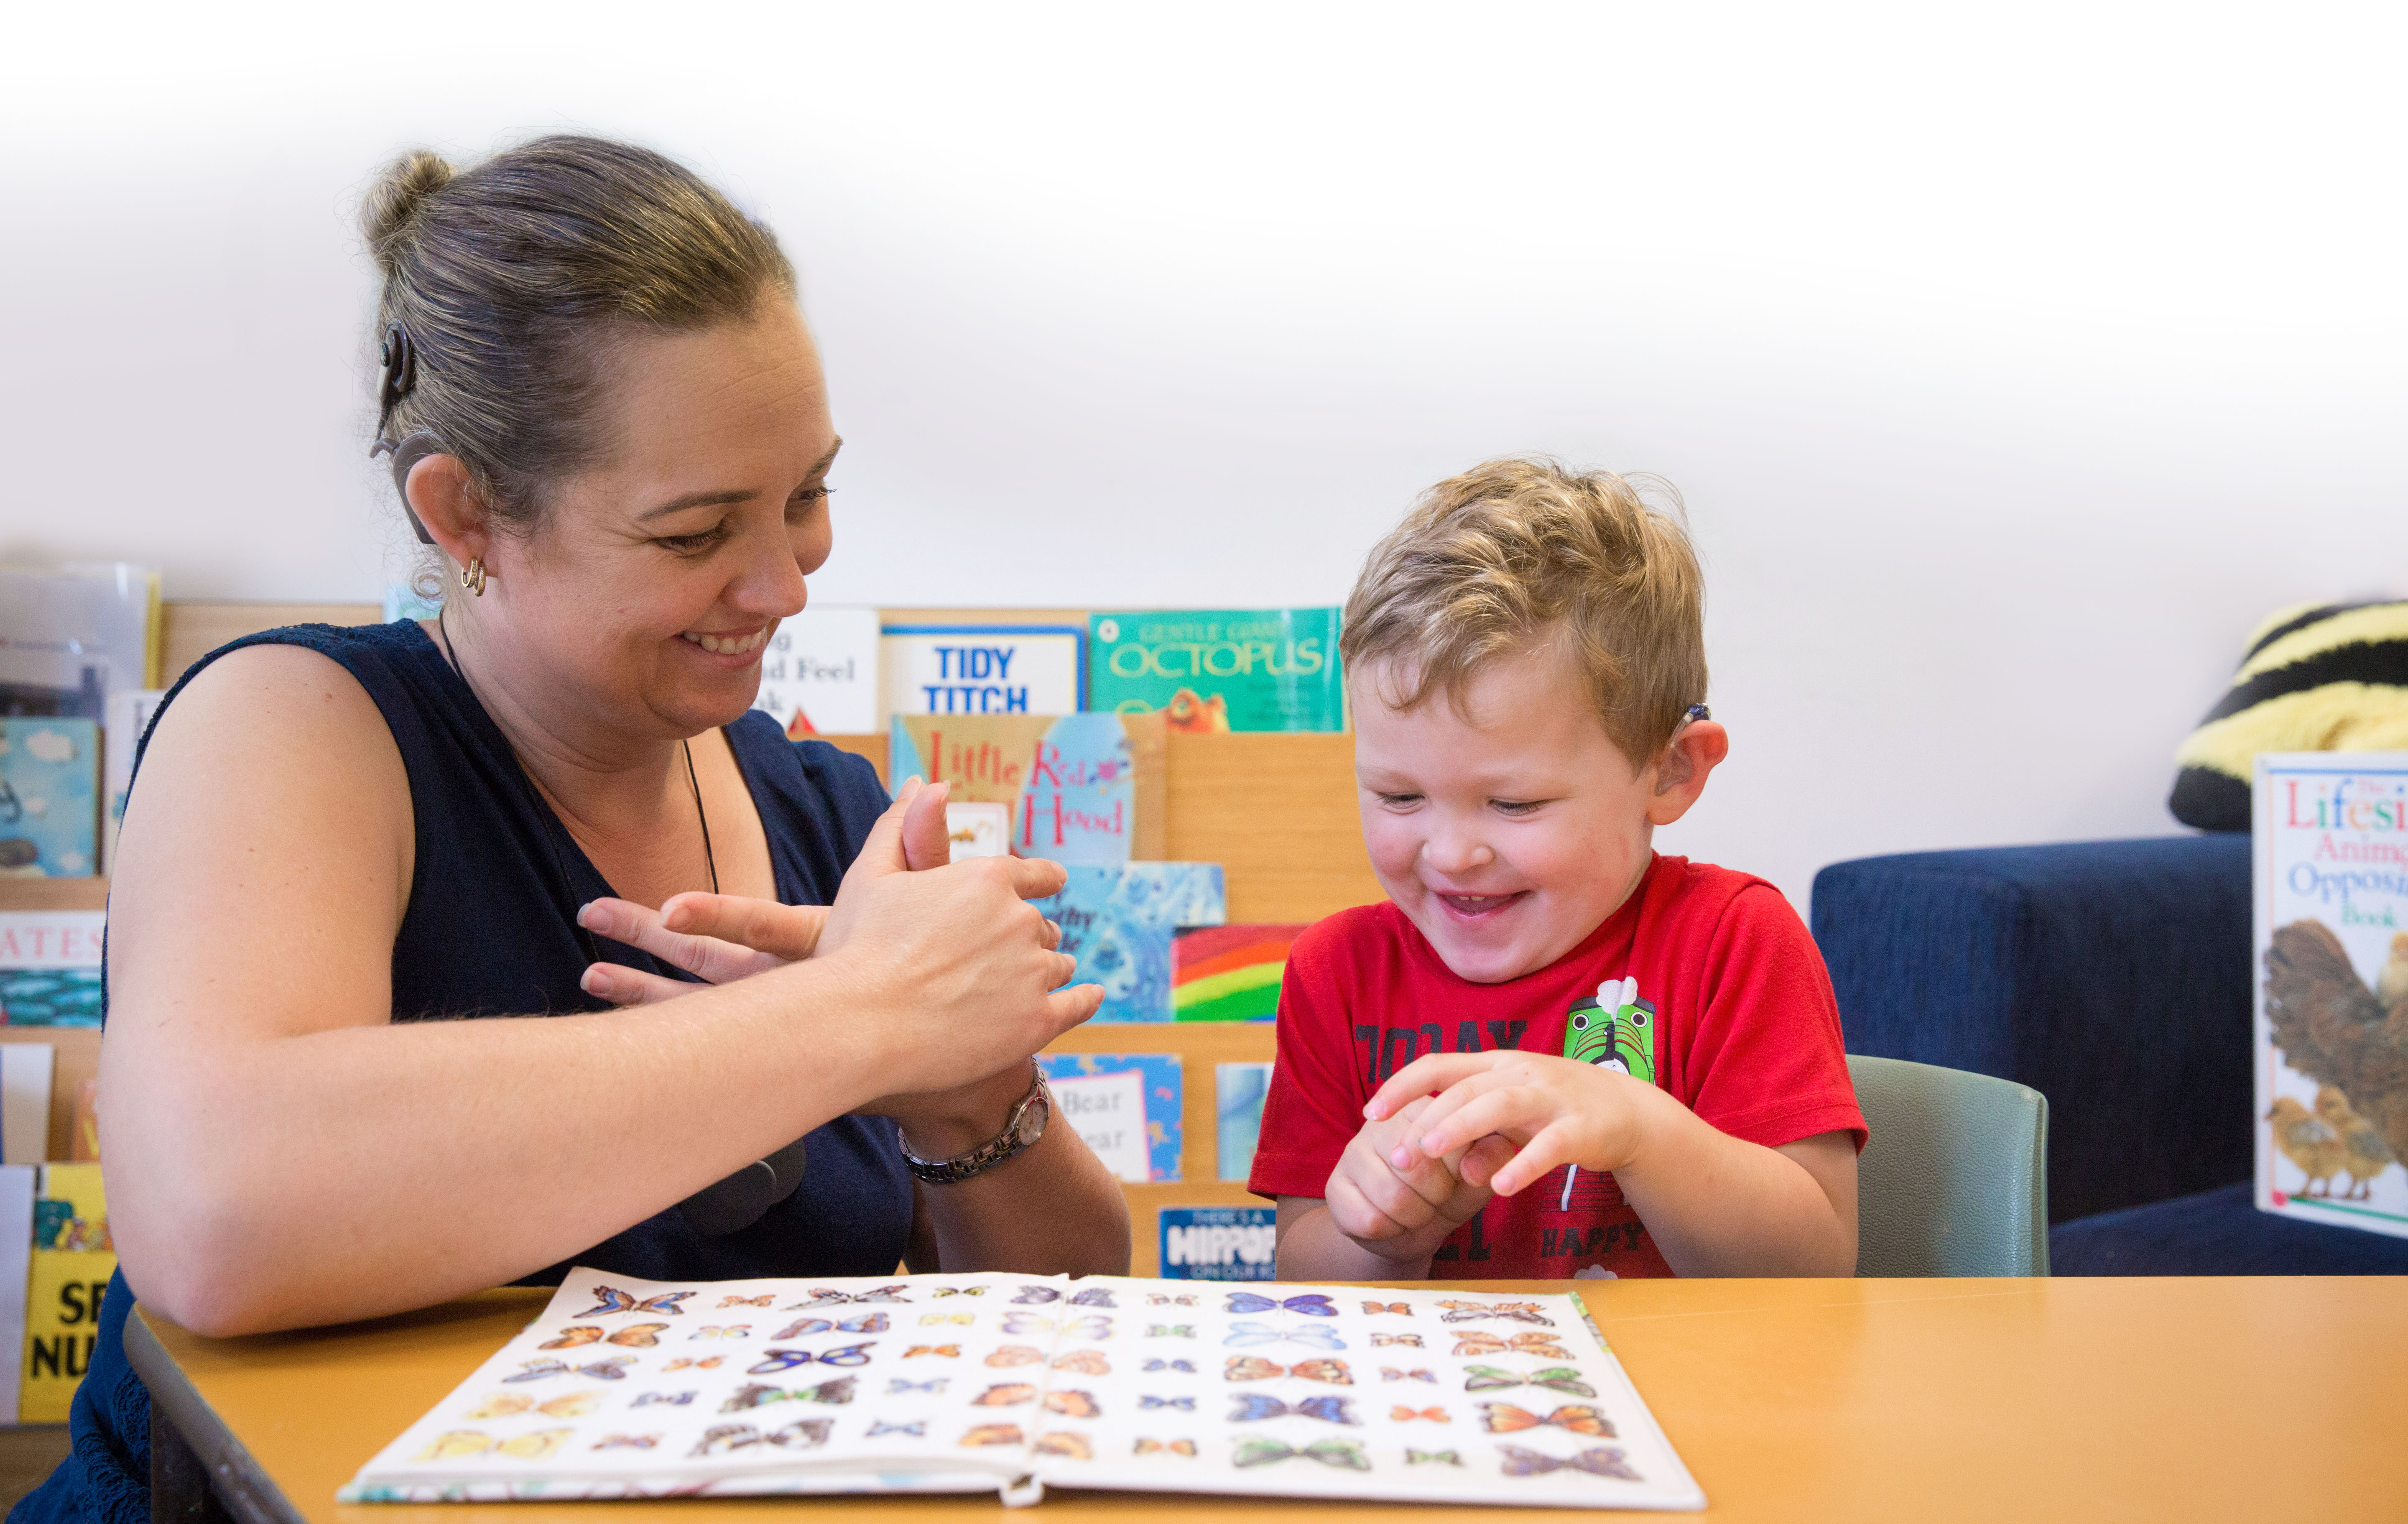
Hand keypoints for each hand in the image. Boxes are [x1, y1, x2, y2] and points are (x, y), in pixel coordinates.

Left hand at [576, 778, 1032, 1005]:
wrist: (961, 1073)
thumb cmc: (952, 981)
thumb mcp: (940, 910)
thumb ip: (926, 844)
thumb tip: (925, 784)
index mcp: (829, 948)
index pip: (762, 928)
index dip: (715, 918)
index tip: (667, 909)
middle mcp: (796, 989)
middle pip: (709, 970)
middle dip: (648, 947)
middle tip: (590, 915)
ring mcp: (783, 1024)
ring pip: (699, 1010)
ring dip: (642, 994)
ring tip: (590, 977)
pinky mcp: (780, 1049)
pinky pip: (712, 1043)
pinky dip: (670, 1038)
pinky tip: (630, 1035)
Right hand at [809, 783, 1099, 1100]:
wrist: (858, 1026)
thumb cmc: (857, 950)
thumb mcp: (871, 876)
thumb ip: (900, 826)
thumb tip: (922, 782)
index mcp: (987, 879)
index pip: (1035, 875)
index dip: (1043, 881)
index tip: (1053, 884)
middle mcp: (1019, 921)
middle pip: (1040, 927)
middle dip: (1029, 936)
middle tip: (1007, 954)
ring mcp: (1032, 973)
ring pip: (1058, 965)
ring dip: (1050, 968)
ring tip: (1030, 982)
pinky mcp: (1037, 1022)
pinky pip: (1077, 1006)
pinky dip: (1084, 1000)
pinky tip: (1087, 997)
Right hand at [1322, 1096, 1514, 1264]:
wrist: (1410, 1229)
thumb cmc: (1450, 1191)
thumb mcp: (1478, 1175)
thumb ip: (1490, 1160)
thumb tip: (1475, 1169)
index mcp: (1419, 1106)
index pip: (1447, 1138)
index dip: (1460, 1171)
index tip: (1458, 1176)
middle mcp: (1380, 1122)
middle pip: (1416, 1169)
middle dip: (1437, 1197)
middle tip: (1436, 1198)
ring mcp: (1353, 1152)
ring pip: (1392, 1197)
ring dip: (1415, 1217)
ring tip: (1417, 1211)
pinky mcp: (1335, 1186)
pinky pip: (1370, 1220)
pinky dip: (1392, 1231)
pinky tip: (1393, 1222)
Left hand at [1368, 1051, 1661, 1196]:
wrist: (1630, 1112)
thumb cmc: (1558, 1114)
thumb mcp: (1514, 1127)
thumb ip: (1484, 1144)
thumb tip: (1459, 1174)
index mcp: (1496, 1066)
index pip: (1439, 1065)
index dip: (1401, 1085)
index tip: (1370, 1113)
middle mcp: (1520, 1074)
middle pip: (1464, 1089)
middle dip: (1427, 1120)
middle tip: (1398, 1156)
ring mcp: (1553, 1098)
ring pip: (1500, 1105)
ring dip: (1462, 1127)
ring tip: (1431, 1154)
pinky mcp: (1583, 1127)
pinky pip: (1550, 1145)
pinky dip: (1524, 1163)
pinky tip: (1501, 1187)